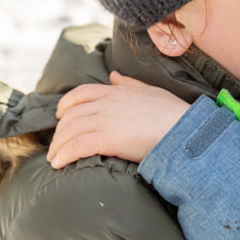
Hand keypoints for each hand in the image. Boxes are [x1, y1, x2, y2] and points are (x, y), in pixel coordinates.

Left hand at [47, 71, 189, 167]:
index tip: (60, 115)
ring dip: (58, 146)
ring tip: (54, 159)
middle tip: (57, 145)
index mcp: (116, 91)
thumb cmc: (174, 114)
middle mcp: (107, 103)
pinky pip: (77, 145)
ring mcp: (106, 120)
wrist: (185, 131)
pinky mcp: (107, 139)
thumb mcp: (152, 92)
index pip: (81, 93)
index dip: (66, 104)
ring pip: (70, 131)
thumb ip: (129, 84)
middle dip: (60, 131)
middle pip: (71, 115)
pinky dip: (64, 154)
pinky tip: (59, 163)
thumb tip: (114, 76)